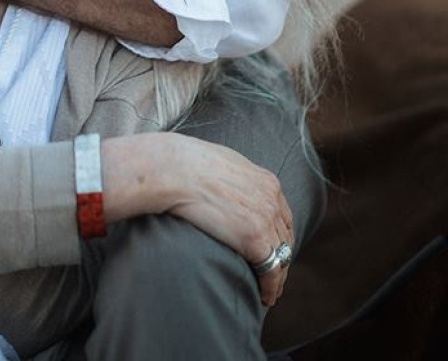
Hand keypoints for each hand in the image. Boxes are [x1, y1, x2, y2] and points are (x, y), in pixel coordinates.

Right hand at [163, 132, 294, 307]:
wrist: (176, 170)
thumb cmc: (188, 165)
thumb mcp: (224, 164)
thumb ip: (237, 181)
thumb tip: (229, 192)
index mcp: (267, 182)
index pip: (283, 217)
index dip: (279, 237)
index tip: (273, 250)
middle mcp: (272, 200)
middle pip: (285, 238)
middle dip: (281, 258)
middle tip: (274, 276)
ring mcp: (266, 219)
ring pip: (282, 257)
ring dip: (278, 277)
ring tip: (270, 292)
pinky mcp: (254, 239)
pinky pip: (271, 270)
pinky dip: (271, 287)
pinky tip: (265, 296)